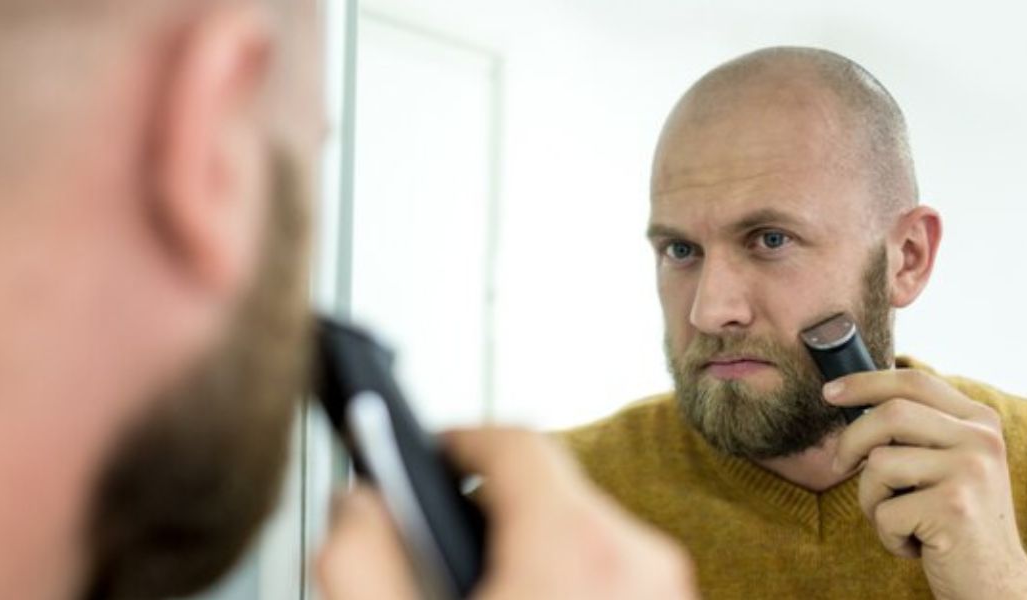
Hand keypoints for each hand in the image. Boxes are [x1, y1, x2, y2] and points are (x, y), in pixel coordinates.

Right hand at [317, 427, 696, 599]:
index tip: (424, 454)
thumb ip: (359, 559)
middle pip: (550, 486)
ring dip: (530, 545)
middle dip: (490, 504)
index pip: (514, 441)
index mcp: (573, 549)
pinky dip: (568, 577)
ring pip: (583, 529)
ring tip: (486, 590)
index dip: (455, 439)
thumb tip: (358, 504)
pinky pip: (613, 569)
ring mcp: (668, 591)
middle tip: (443, 545)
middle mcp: (638, 559)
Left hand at [825, 369, 1026, 599]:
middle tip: (838, 466)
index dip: (866, 382)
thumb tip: (852, 402)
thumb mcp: (947, 467)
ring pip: (879, 463)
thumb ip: (918, 432)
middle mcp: (982, 440)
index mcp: (980, 422)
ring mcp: (971, 472)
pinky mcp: (954, 508)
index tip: (830, 392)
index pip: (914, 382)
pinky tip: (916, 546)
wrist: (996, 586)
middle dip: (850, 441)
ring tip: (898, 522)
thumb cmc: (955, 524)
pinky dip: (887, 535)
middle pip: (890, 414)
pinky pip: (885, 511)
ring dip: (871, 500)